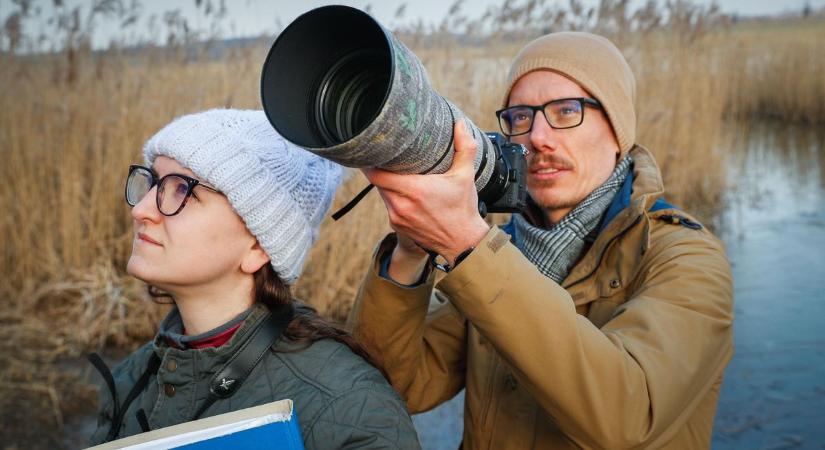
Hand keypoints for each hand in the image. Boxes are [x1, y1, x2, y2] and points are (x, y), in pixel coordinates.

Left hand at [364, 120, 490, 264]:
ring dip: (386, 184)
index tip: (373, 150)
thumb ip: (464, 147)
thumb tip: (460, 124)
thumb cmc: (463, 209)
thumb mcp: (465, 175)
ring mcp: (397, 217)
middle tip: (385, 156)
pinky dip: (393, 198)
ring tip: (395, 172)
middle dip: (380, 169)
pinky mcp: (397, 226)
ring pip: (382, 194)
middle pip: (377, 182)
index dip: (370, 162)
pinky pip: (388, 206)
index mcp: (414, 190)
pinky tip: (404, 193)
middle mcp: (401, 205)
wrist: (462, 243)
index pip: (376, 174)